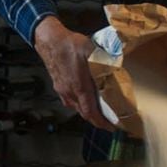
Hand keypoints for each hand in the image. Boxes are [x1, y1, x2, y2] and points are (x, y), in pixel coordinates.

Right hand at [33, 16, 116, 131]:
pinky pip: (69, 100)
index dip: (101, 122)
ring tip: (98, 111)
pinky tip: (83, 97)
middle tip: (108, 121)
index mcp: (79, 86)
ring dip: (87, 111)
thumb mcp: (90, 49)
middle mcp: (69, 91)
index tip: (111, 127)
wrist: (48, 40)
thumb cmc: (68, 44)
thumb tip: (118, 66)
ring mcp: (62, 89)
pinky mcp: (58, 84)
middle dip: (96, 119)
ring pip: (75, 107)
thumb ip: (104, 60)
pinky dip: (78, 103)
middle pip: (83, 113)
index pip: (90, 112)